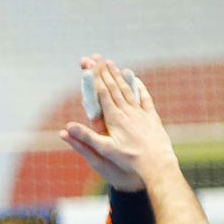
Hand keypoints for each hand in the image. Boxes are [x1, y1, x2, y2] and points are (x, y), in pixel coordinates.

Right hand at [61, 56, 173, 191]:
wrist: (156, 164)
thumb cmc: (128, 160)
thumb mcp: (104, 151)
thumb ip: (85, 137)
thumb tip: (66, 129)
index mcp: (115, 119)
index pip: (103, 94)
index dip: (96, 79)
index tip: (91, 66)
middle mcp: (128, 112)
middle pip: (114, 88)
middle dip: (105, 73)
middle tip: (98, 59)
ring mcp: (140, 113)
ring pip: (128, 90)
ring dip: (119, 76)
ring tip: (112, 64)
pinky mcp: (151, 117)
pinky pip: (144, 98)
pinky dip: (139, 87)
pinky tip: (135, 79)